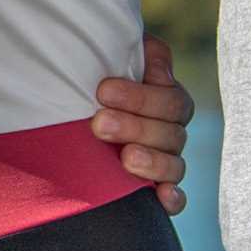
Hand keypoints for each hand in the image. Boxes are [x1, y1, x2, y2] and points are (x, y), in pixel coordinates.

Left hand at [91, 36, 194, 216]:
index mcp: (166, 96)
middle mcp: (170, 129)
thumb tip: (149, 56)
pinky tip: (162, 198)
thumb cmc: (92, 75)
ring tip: (126, 158)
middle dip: (135, 126)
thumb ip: (132, 51)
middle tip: (99, 124)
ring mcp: (165, 160)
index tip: (102, 90)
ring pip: (175, 165)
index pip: (170, 99)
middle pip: (171, 133)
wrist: (75, 104)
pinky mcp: (156, 188)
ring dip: (153, 162)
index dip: (140, 96)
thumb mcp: (108, 55)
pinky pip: (175, 198)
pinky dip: (172, 199)